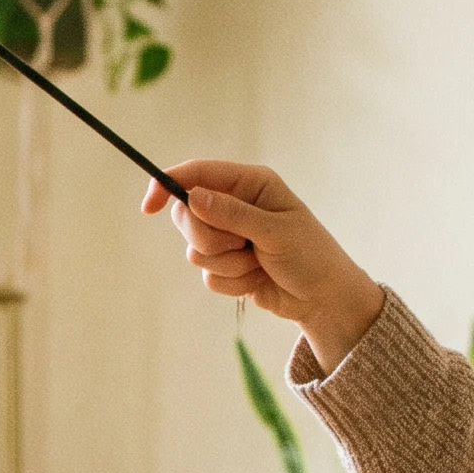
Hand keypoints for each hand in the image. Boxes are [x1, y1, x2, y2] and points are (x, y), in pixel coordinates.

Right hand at [141, 159, 383, 370]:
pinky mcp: (226, 265)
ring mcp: (229, 237)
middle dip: (209, 238)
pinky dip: (233, 283)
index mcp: (250, 184)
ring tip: (259, 264)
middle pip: (188, 215)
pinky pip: (208, 276)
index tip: (149, 207)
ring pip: (196, 251)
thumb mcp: (275, 231)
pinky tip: (258, 279)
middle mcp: (234, 206)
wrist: (324, 299)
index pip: (198, 173)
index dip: (168, 185)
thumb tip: (193, 197)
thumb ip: (232, 214)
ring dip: (228, 265)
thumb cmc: (311, 256)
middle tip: (240, 245)